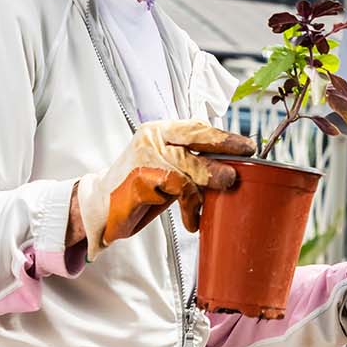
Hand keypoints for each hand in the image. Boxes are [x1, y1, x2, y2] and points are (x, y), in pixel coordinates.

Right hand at [70, 120, 254, 254]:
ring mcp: (144, 158)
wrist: (100, 207)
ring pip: (189, 167)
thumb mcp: (166, 169)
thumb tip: (229, 166)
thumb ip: (190, 163)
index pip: (197, 127)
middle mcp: (151, 139)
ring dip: (208, 185)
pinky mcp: (140, 180)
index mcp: (159, 131)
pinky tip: (192, 219)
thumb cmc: (138, 189)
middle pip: (196, 142)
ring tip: (217, 198)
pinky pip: (177, 190)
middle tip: (240, 170)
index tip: (246, 146)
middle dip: (224, 154)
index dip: (224, 137)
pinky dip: (189, 206)